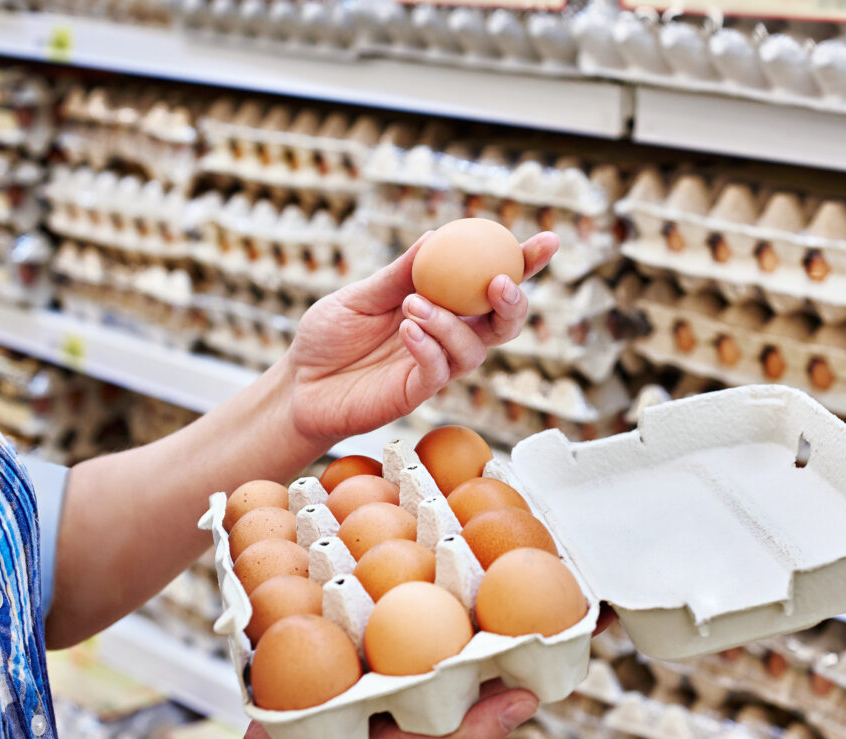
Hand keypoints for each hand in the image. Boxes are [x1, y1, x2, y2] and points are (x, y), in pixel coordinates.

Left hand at [283, 231, 558, 444]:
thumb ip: (400, 273)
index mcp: (441, 305)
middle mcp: (447, 337)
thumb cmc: (329, 336)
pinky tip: (408, 329)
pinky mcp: (414, 393)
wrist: (298, 383)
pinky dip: (430, 347)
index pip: (489, 284)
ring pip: (473, 350)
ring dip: (451, 323)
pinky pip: (438, 372)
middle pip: (502, 324)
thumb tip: (437, 238)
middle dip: (513, 302)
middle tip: (499, 281)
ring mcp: (434, 367)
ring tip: (413, 305)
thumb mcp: (361, 294)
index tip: (548, 243)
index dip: (524, 265)